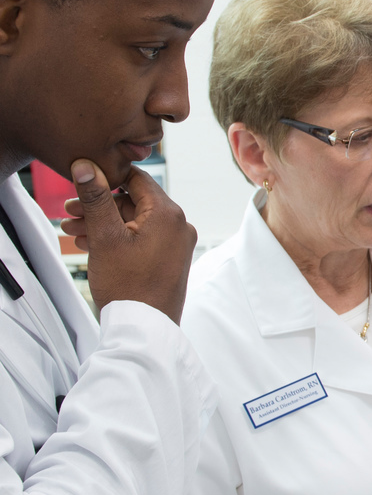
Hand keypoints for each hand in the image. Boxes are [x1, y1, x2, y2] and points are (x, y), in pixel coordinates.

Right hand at [60, 163, 196, 322]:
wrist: (144, 328)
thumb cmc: (128, 286)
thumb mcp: (106, 237)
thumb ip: (96, 198)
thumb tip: (86, 166)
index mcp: (169, 214)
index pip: (137, 179)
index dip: (107, 178)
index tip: (82, 183)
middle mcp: (179, 226)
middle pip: (134, 203)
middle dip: (99, 206)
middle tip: (69, 212)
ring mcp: (177, 244)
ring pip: (135, 222)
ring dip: (104, 223)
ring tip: (73, 230)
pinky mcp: (170, 259)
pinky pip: (142, 238)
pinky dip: (118, 238)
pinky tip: (90, 243)